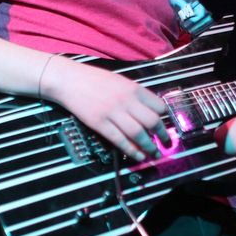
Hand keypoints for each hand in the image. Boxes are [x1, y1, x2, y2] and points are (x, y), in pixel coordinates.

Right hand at [43, 56, 170, 161]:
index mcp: (133, 88)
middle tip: (167, 143)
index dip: (165, 117)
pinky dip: (132, 150)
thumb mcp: (120, 81)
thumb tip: (149, 110)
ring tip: (154, 153)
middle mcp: (126, 100)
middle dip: (163, 135)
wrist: (68, 80)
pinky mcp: (100, 123)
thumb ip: (135, 94)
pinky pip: (120, 140)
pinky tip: (138, 156)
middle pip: (152, 122)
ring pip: (138, 134)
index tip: (166, 125)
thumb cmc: (93, 80)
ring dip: (149, 147)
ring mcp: (112, 113)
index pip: (158, 106)